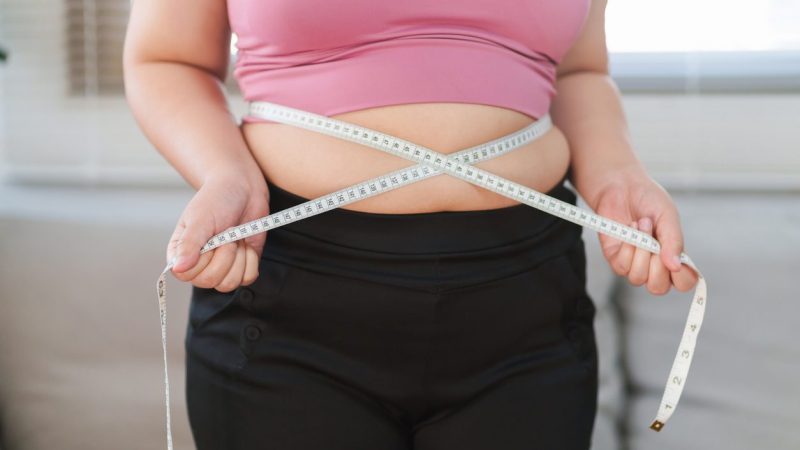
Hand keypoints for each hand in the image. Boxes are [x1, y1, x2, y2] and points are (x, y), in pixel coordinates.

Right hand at [166, 172, 268, 291]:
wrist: (244, 189)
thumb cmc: (217, 200)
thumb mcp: (200, 219)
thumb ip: (188, 245)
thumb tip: (177, 268)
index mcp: (182, 253)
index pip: (187, 275)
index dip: (204, 259)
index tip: (210, 238)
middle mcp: (200, 265)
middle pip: (211, 281)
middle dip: (225, 255)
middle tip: (226, 233)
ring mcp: (222, 267)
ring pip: (230, 283)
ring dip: (238, 257)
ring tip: (235, 237)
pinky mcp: (243, 266)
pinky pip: (248, 278)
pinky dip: (251, 259)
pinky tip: (246, 243)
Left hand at [584, 165, 698, 294]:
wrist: (621, 186)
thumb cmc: (648, 200)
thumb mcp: (668, 217)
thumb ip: (674, 241)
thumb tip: (676, 266)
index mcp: (673, 256)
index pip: (684, 282)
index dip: (683, 278)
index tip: (679, 261)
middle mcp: (654, 264)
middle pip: (658, 288)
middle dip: (657, 266)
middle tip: (656, 240)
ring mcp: (634, 263)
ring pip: (638, 278)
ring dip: (641, 251)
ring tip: (642, 226)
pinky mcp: (615, 258)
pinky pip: (622, 267)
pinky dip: (627, 248)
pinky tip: (629, 230)